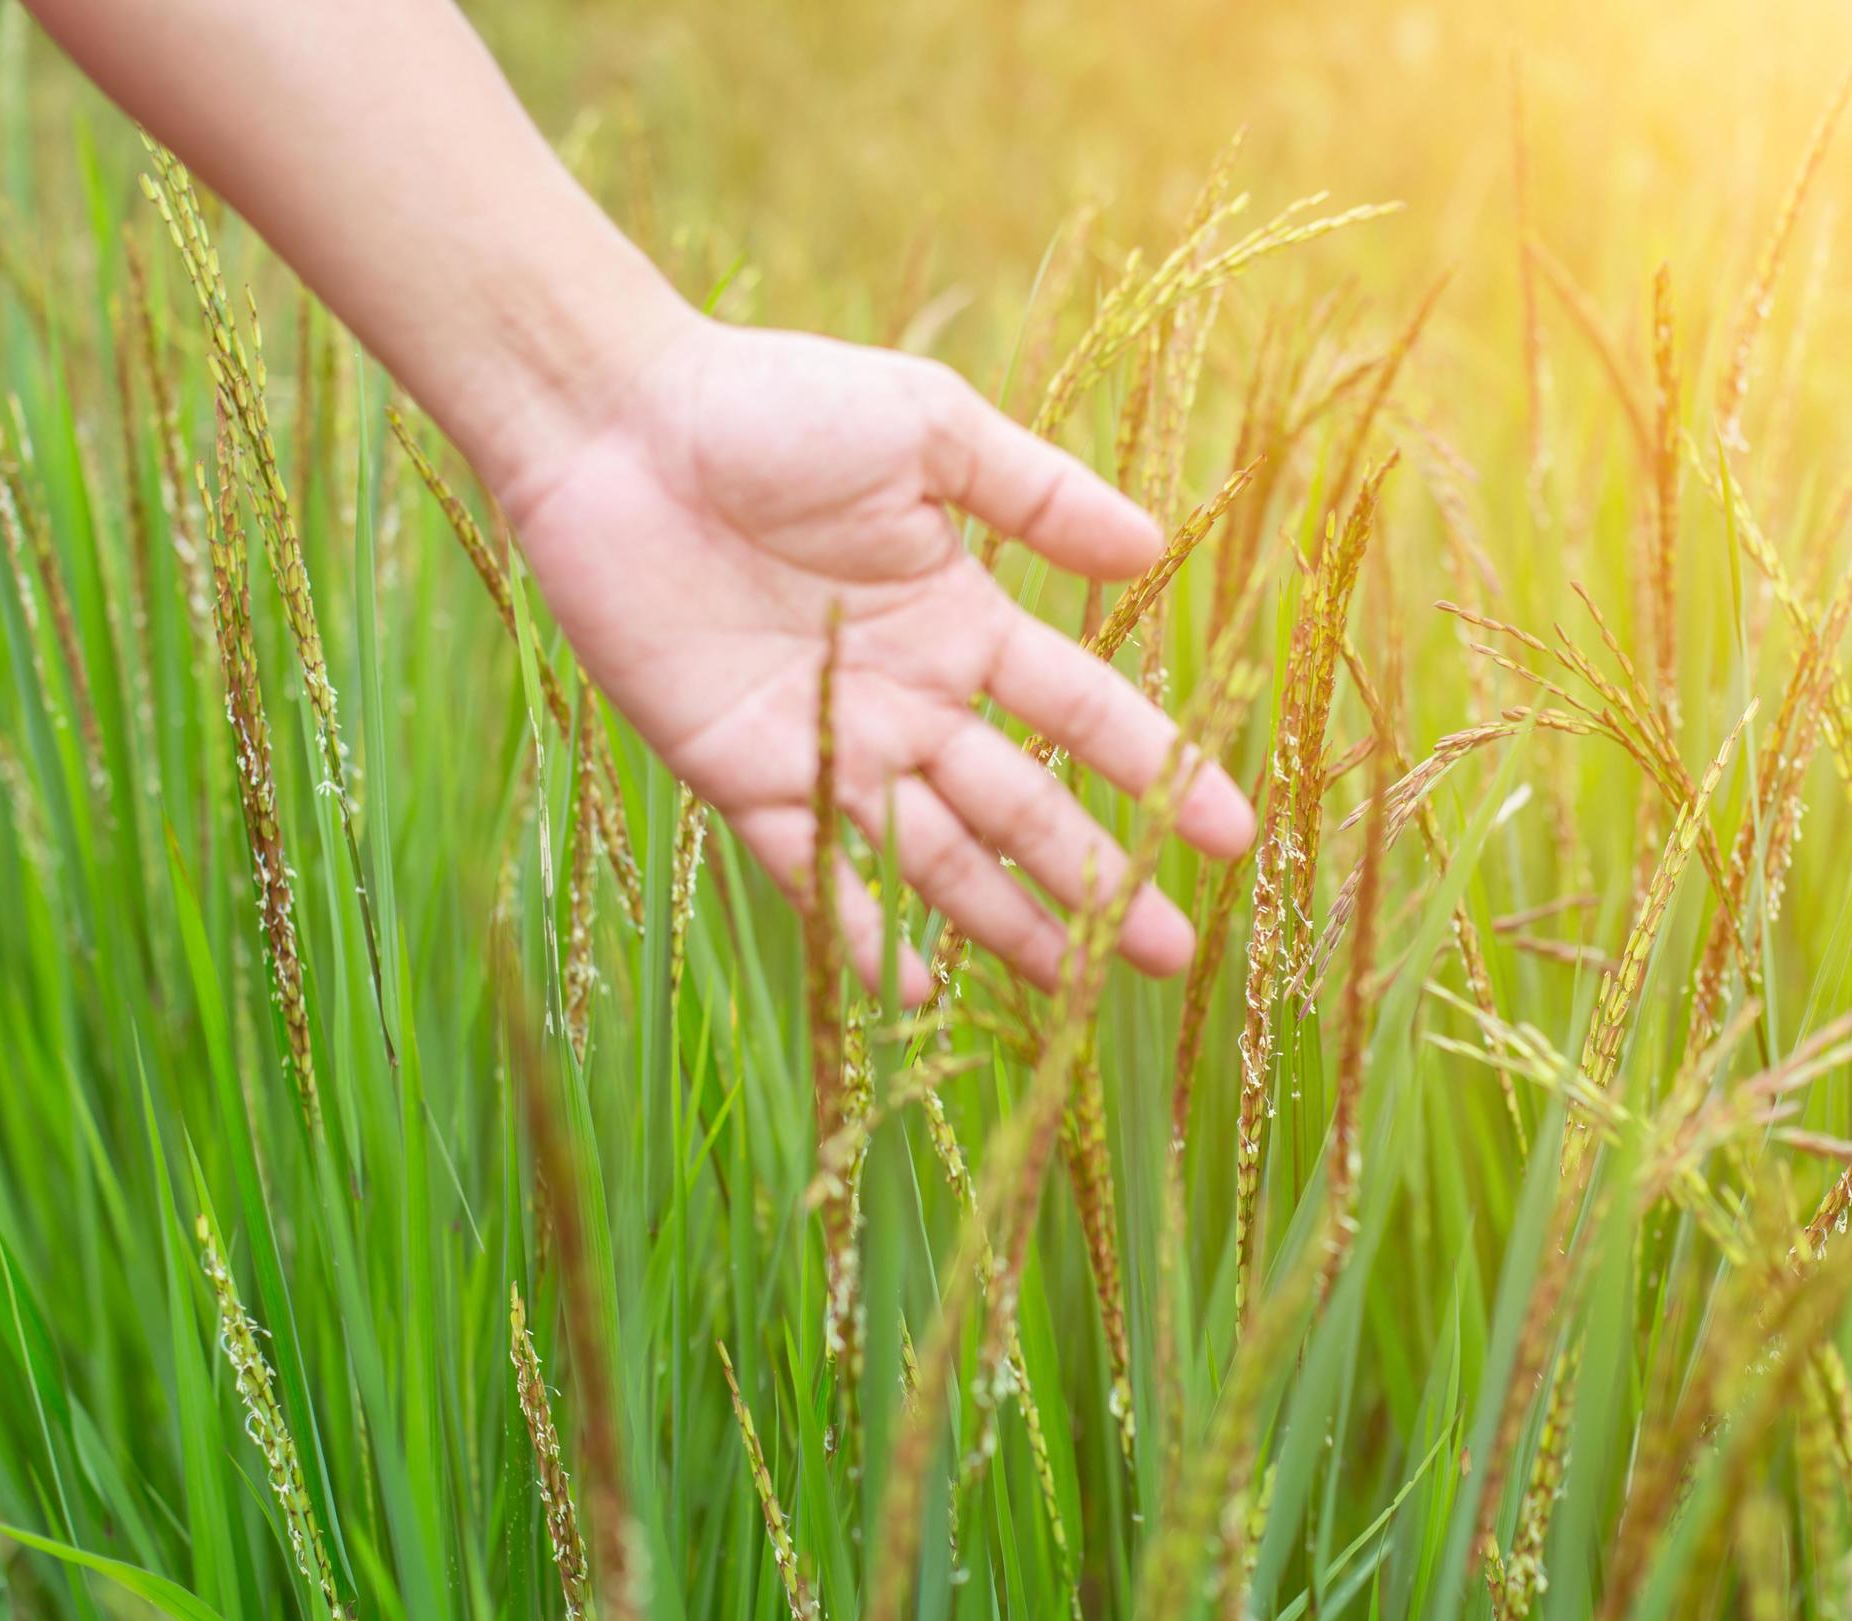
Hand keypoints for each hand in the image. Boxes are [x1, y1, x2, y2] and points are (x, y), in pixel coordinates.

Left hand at [495, 318, 1258, 1004]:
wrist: (619, 425)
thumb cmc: (771, 402)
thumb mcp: (928, 430)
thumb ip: (1036, 495)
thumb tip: (1154, 547)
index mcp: (961, 616)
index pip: (1082, 713)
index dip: (1158, 772)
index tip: (1231, 834)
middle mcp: (908, 695)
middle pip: (1025, 806)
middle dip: (1098, 881)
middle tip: (1169, 954)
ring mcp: (828, 739)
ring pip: (936, 853)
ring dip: (1006, 920)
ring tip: (1073, 987)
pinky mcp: (741, 769)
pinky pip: (812, 865)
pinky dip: (862, 925)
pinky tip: (922, 986)